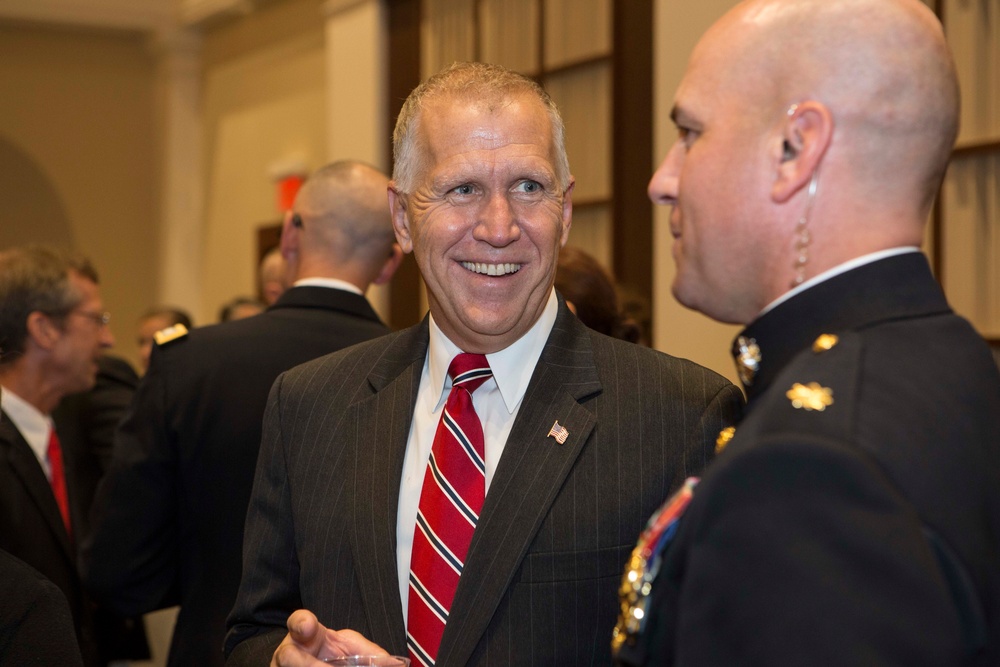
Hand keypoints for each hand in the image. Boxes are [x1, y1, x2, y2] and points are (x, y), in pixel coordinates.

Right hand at [271, 609, 389, 665]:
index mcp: (304, 635)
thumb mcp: (350, 648)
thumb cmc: (330, 654)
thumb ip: (369, 653)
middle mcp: (288, 653)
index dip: (300, 622)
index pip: (298, 621)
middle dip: (309, 664)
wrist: (318, 662)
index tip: (308, 626)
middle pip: (289, 656)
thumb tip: (397, 663)